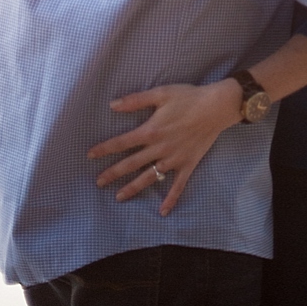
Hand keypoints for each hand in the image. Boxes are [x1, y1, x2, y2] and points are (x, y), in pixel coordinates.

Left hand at [87, 80, 241, 214]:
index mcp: (151, 130)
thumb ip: (136, 100)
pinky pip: (177, 186)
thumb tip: (112, 105)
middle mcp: (159, 148)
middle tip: (98, 182)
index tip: (90, 155)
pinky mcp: (187, 165)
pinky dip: (170, 199)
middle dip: (113, 173)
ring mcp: (173, 159)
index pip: (122, 142)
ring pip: (149, 177)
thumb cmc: (188, 97)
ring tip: (119, 197)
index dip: (105, 149)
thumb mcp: (161, 93)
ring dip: (133, 188)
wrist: (216, 107)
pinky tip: (162, 212)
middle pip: (131, 164)